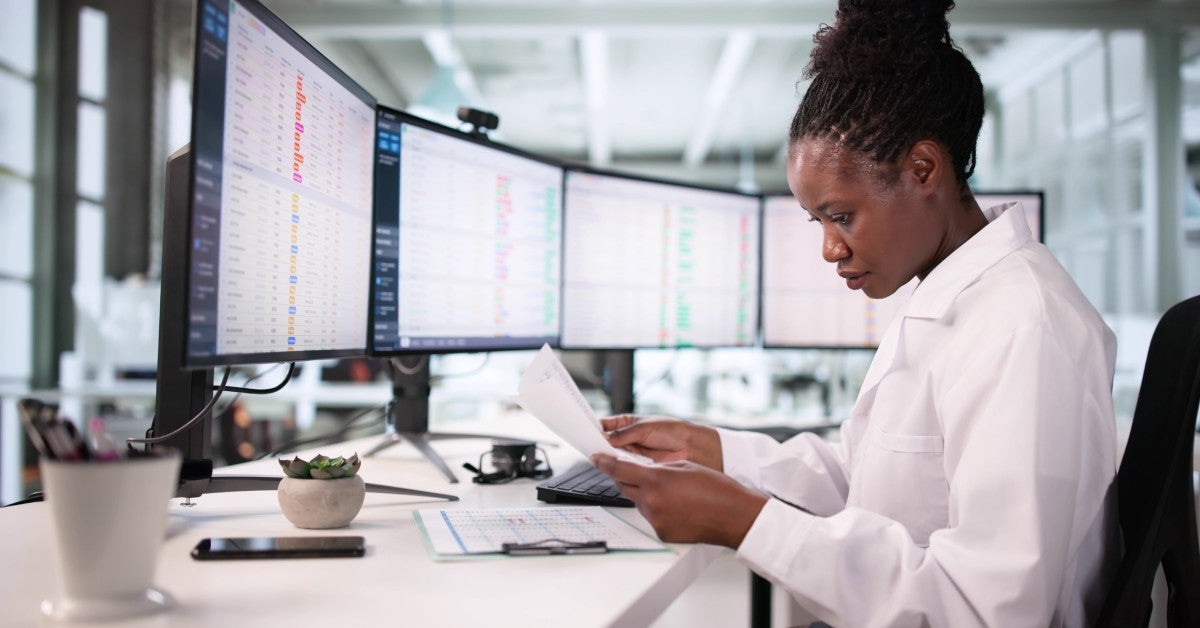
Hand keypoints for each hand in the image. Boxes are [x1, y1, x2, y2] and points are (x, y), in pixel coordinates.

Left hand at [591, 454, 767, 547]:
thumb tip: (642, 471)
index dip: (604, 463)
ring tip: (671, 492)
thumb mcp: (684, 466)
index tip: (596, 458)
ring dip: (646, 495)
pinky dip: (658, 510)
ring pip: (639, 502)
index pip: (618, 470)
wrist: (733, 515)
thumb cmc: (716, 489)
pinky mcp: (662, 533)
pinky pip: (651, 517)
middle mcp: (651, 501)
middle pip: (625, 487)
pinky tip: (677, 507)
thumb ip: (658, 469)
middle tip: (637, 472)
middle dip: (626, 478)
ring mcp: (656, 520)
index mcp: (656, 480)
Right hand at [600, 414, 722, 470]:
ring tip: (600, 456)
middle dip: (597, 444)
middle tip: (589, 447)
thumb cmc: (671, 431)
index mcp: (626, 424)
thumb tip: (604, 438)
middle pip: (605, 443)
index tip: (583, 432)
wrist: (690, 448)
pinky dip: (618, 468)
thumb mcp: (644, 428)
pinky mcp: (637, 467)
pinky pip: (623, 468)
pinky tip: (613, 466)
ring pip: (612, 456)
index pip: (604, 426)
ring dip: (607, 457)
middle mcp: (626, 439)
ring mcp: (631, 453)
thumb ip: (623, 434)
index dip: (593, 429)